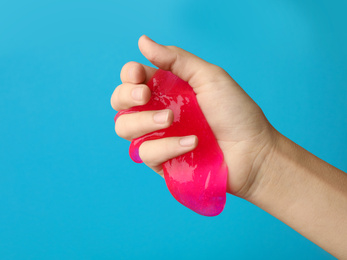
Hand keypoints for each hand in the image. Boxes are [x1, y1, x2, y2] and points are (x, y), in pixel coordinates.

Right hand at [110, 35, 276, 197]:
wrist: (252, 151)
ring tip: (170, 119)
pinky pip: (146, 153)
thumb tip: (143, 41)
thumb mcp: (208, 77)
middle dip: (125, 95)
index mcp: (166, 89)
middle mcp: (157, 111)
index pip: (132, 78)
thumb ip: (176, 59)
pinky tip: (192, 143)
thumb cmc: (235, 112)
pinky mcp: (162, 161)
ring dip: (144, 121)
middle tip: (146, 96)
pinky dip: (167, 147)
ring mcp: (158, 136)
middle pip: (120, 102)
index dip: (129, 75)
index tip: (140, 75)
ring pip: (124, 128)